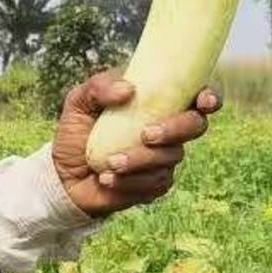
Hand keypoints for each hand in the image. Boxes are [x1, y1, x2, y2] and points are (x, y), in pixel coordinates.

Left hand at [52, 71, 218, 216]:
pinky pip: (155, 183)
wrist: (62, 175)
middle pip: (195, 126)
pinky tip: (106, 179)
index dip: (209, 97)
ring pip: (170, 157)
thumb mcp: (78, 103)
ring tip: (109, 163)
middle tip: (147, 134)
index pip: (195, 97)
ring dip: (139, 159)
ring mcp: (164, 158)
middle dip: (176, 129)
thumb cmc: (76, 133)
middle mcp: (168, 131)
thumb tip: (128, 90)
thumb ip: (98, 87)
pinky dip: (128, 181)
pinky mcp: (155, 184)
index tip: (202, 101)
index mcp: (157, 105)